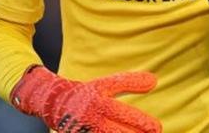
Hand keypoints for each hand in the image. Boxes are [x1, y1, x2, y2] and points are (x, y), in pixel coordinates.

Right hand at [10, 66, 161, 132]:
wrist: (52, 101)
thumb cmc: (85, 93)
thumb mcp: (105, 85)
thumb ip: (128, 83)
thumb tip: (154, 80)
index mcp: (98, 100)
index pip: (122, 111)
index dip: (139, 121)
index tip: (156, 128)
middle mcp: (91, 116)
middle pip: (117, 131)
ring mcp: (84, 129)